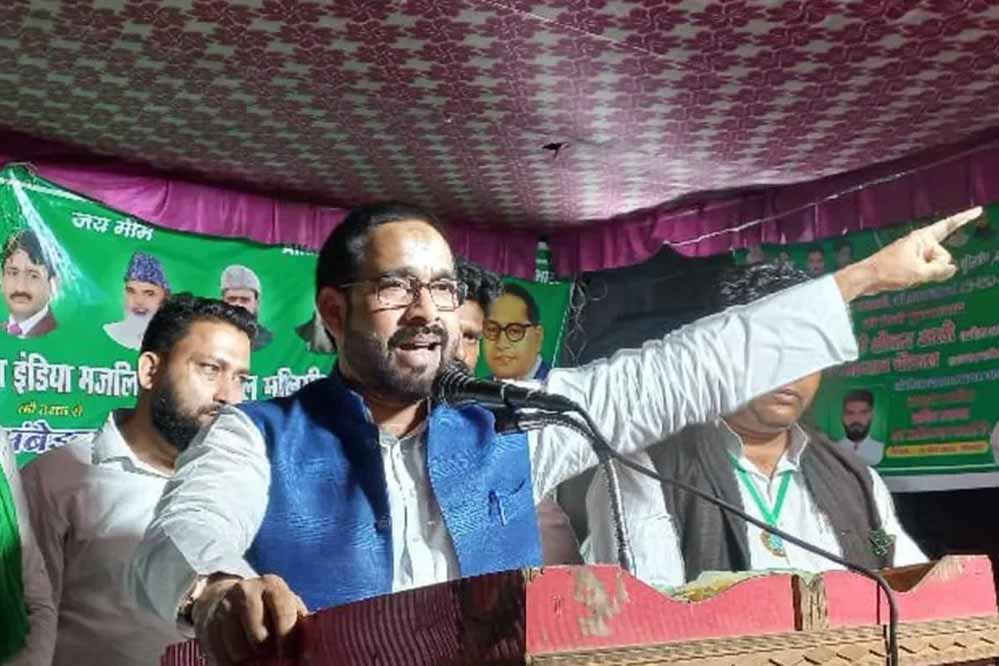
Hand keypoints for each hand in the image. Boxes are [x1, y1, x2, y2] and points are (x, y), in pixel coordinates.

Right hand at [193, 574, 307, 665]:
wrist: (227, 596)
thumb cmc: (268, 608)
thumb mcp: (287, 606)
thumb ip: (300, 624)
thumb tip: (309, 654)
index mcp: (272, 586)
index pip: (283, 615)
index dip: (288, 641)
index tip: (290, 657)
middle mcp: (246, 592)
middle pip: (259, 637)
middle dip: (267, 654)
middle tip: (271, 659)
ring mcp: (224, 607)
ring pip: (239, 651)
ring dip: (249, 662)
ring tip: (255, 659)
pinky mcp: (207, 625)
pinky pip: (220, 657)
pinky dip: (231, 665)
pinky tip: (240, 662)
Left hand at [835, 206, 982, 300]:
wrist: (865, 278)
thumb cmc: (889, 272)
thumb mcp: (918, 273)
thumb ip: (939, 271)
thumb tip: (952, 269)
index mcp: (921, 238)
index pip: (948, 226)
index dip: (964, 218)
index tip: (978, 210)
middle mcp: (920, 242)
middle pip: (943, 255)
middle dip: (936, 266)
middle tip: (914, 271)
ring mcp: (915, 252)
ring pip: (935, 265)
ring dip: (927, 273)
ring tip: (906, 275)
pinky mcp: (910, 262)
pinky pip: (926, 269)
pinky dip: (923, 275)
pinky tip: (912, 277)